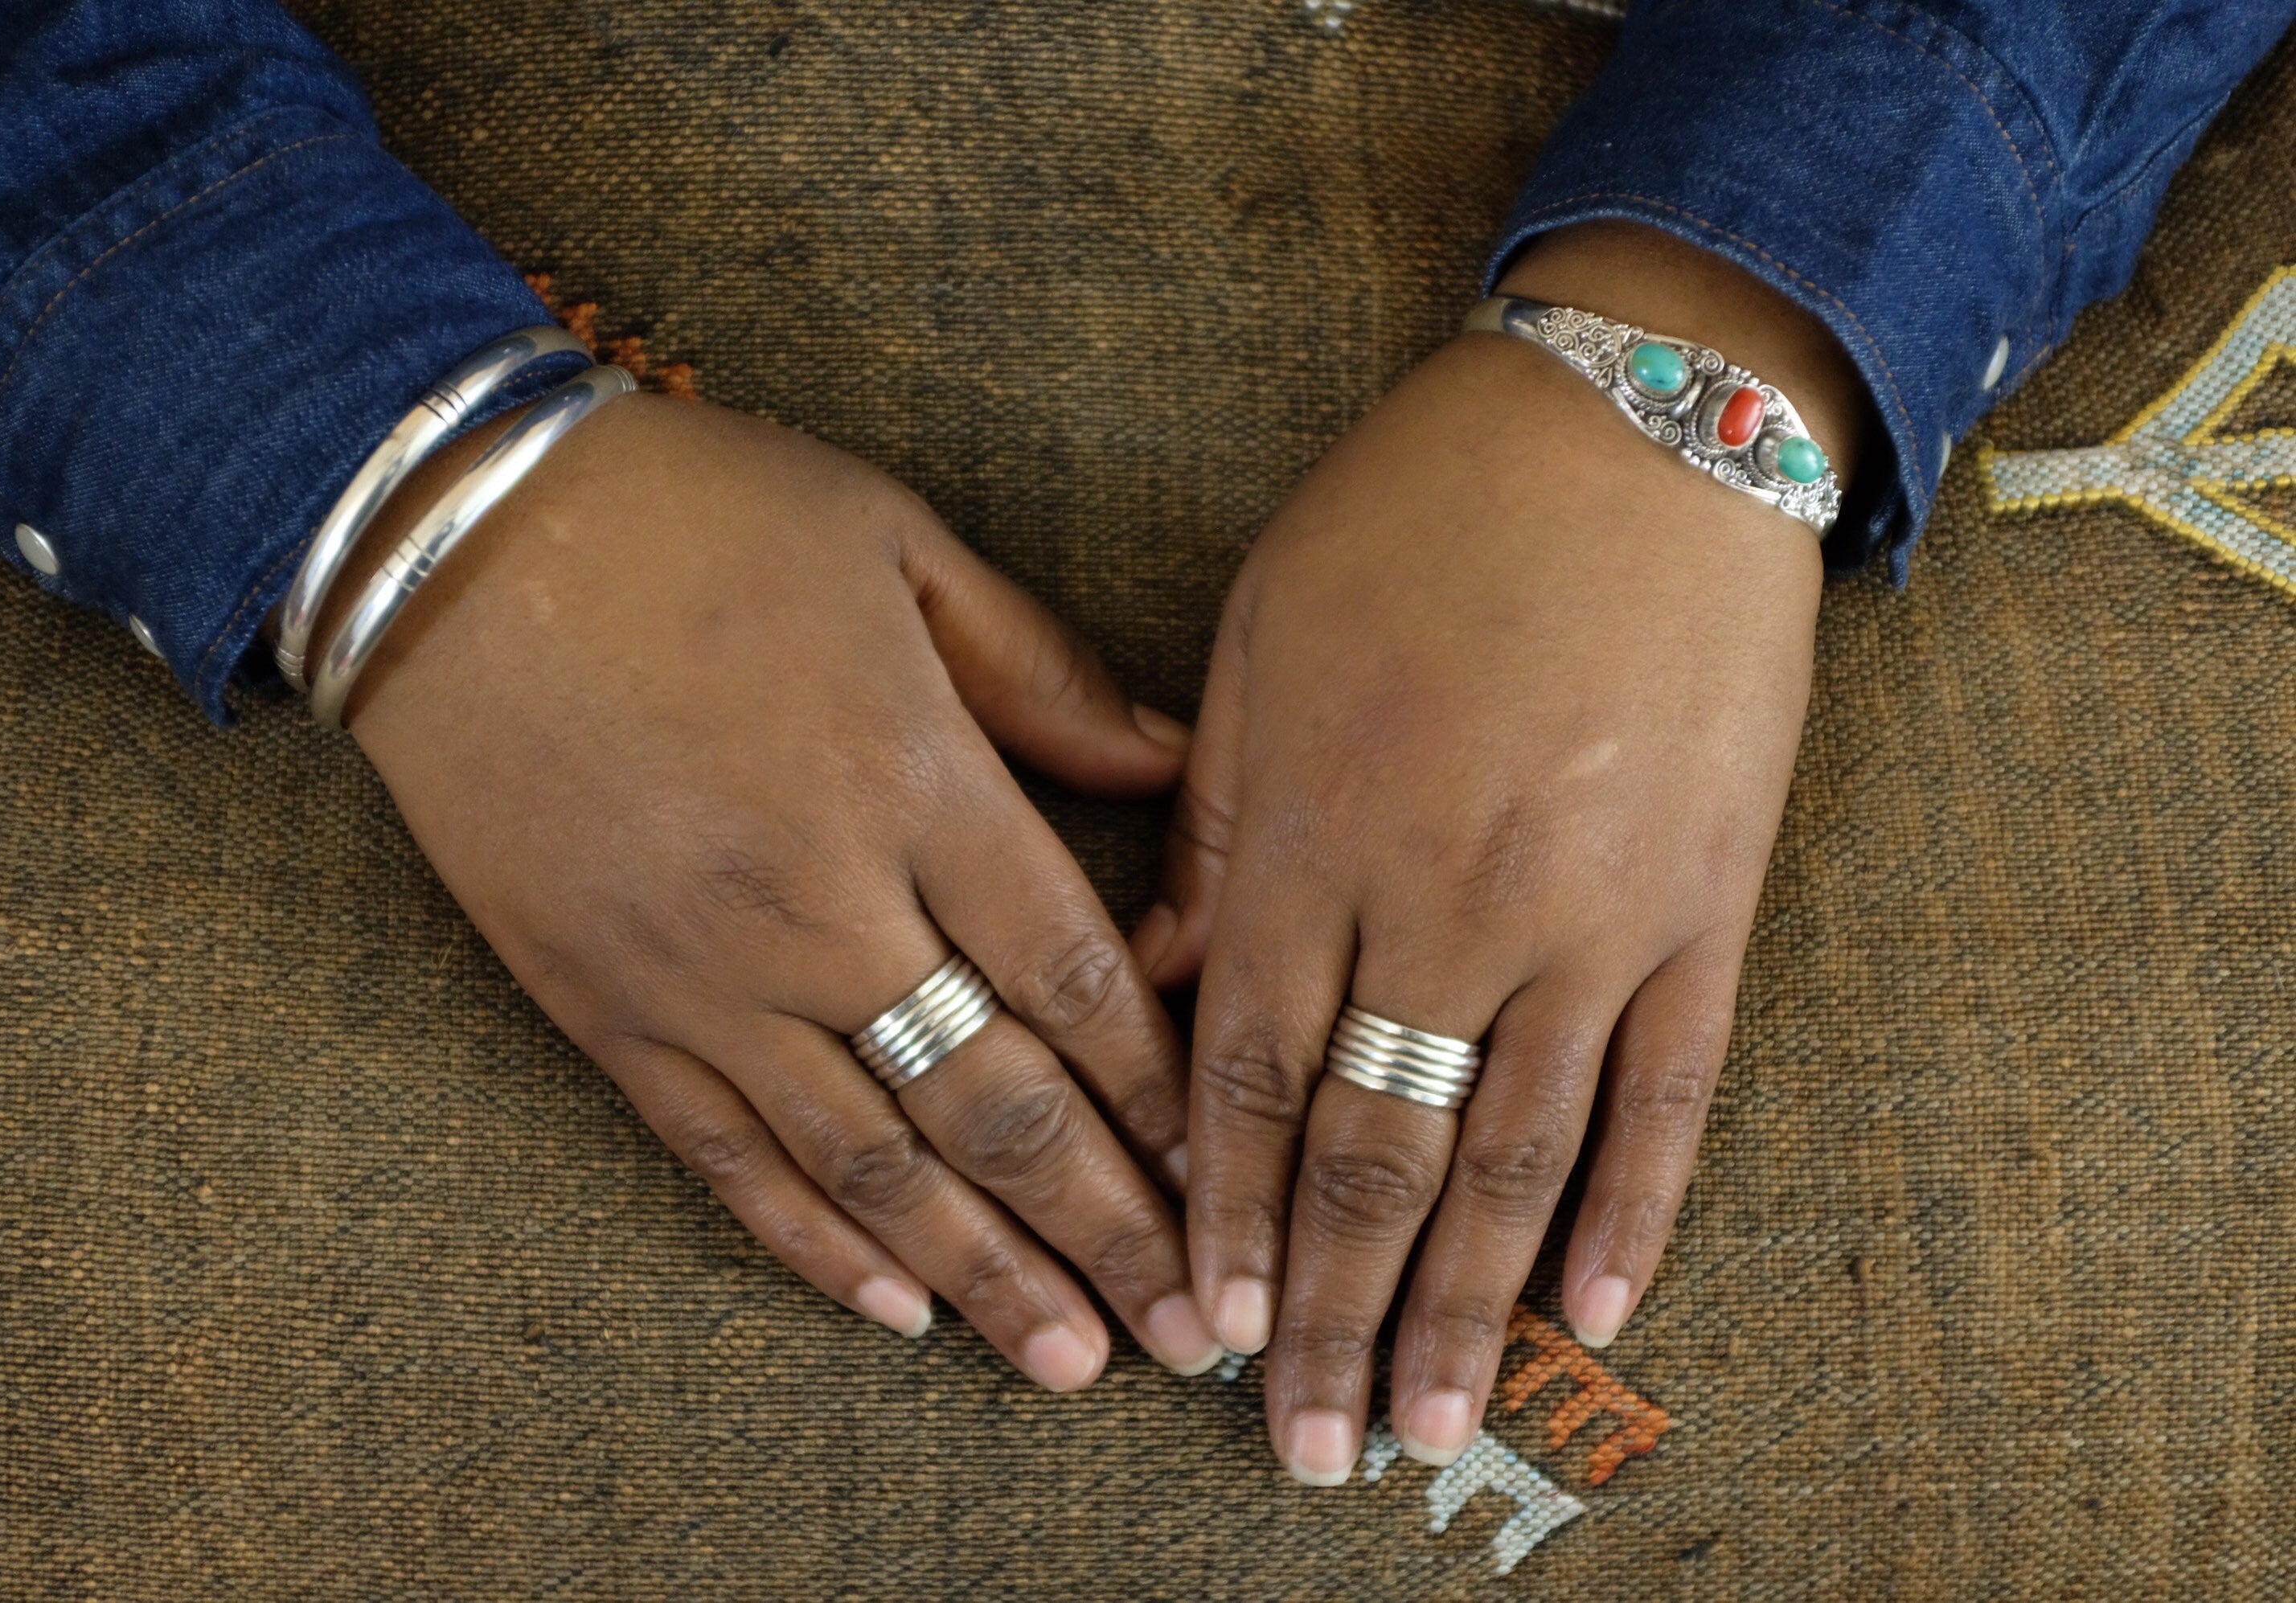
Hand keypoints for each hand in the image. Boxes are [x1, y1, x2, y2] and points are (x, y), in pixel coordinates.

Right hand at [322, 391, 1222, 1388]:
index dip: (1164, 1098)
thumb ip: (1040, 672)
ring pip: (870, 1162)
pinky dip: (811, 1242)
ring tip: (1070, 1361)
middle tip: (1189, 1333)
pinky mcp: (606, 1009)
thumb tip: (1170, 757)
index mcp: (914, 782)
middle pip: (995, 1103)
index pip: (1074, 983)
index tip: (1229, 1181)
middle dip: (1106, 1227)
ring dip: (981, 1273)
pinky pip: (725, 1155)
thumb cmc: (693, 516)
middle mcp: (822, 906)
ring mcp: (706, 974)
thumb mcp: (898, 545)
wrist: (444, 537)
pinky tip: (891, 1309)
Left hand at [1136, 223, 1870, 1477]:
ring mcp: (1589, 917)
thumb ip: (1215, 825)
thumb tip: (1171, 982)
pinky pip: (1669, 1092)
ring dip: (1464, 1308)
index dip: (1232, 1216)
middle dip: (1333, 1311)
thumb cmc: (1423, 514)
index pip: (1258, 1077)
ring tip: (1428, 1425)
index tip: (1207, 1328)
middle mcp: (1445, 904)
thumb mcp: (1266, 638)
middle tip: (1305, 1446)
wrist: (1642, 420)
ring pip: (1514, 1155)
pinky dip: (1631, 1209)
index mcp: (1317, 837)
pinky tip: (1590, 1313)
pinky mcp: (1707, 907)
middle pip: (1377, 1154)